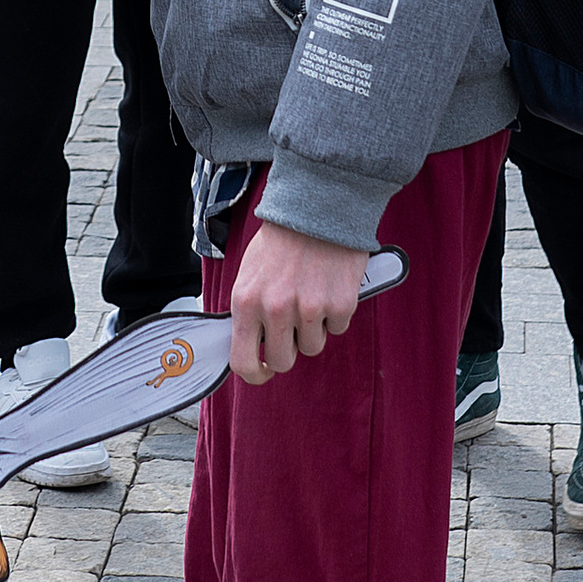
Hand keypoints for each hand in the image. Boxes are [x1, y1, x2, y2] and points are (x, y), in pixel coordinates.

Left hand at [228, 216, 372, 384]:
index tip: (263, 371)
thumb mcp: (248, 274)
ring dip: (314, 329)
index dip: (254, 374)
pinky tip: (329, 287)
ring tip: (312, 296)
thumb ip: (248, 310)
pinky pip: (338, 328)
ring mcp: (309, 309)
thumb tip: (248, 343)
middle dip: (289, 349)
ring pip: (313, 347)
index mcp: (246, 302)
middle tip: (294, 326)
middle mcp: (276, 309)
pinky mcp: (340, 304)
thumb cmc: (281, 239)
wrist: (318, 207)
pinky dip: (336, 313)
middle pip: (282, 361)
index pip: (242, 360)